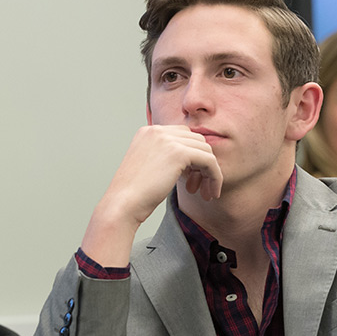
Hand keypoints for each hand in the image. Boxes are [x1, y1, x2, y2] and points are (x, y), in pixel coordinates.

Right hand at [81, 125, 222, 265]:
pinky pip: (209, 161)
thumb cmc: (133, 195)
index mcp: (148, 131)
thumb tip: (193, 161)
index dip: (192, 157)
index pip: (183, 136)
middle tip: (198, 187)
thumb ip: (166, 157)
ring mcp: (167, 139)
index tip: (191, 179)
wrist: (122, 205)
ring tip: (204, 193)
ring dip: (210, 172)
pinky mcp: (178, 153)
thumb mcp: (149, 167)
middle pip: (196, 140)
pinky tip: (212, 192)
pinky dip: (215, 176)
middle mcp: (157, 130)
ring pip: (206, 150)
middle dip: (202, 163)